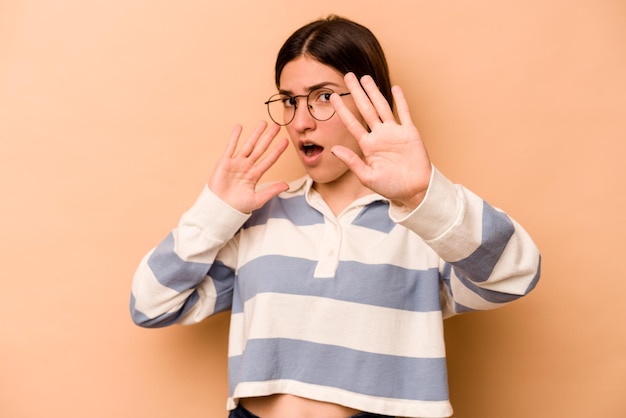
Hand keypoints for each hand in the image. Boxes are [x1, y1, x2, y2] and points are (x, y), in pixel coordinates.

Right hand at [208, 121, 288, 212]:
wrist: (220, 208)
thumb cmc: (238, 206)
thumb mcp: (258, 199)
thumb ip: (272, 191)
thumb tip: (287, 186)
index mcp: (255, 175)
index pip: (269, 160)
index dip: (277, 150)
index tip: (285, 141)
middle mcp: (247, 167)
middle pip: (260, 148)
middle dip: (269, 137)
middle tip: (277, 126)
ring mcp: (236, 163)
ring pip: (248, 145)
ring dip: (255, 134)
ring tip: (263, 123)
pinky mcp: (225, 162)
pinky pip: (231, 147)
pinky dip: (235, 137)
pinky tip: (239, 127)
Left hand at [330, 73, 431, 209]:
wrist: (414, 190)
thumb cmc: (390, 186)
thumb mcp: (367, 176)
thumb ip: (352, 162)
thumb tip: (334, 149)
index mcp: (367, 146)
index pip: (352, 124)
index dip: (342, 110)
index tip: (333, 97)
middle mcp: (379, 135)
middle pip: (365, 109)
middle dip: (356, 93)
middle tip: (348, 76)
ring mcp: (394, 132)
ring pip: (382, 106)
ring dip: (374, 92)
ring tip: (365, 78)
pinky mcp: (409, 132)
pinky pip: (404, 112)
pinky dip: (400, 100)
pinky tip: (395, 87)